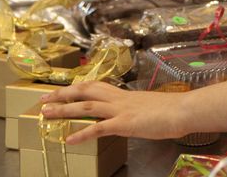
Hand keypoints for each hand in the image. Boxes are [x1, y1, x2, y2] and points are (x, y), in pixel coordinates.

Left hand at [39, 82, 188, 142]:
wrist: (184, 110)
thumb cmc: (172, 110)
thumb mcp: (148, 107)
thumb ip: (136, 110)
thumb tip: (131, 115)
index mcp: (124, 95)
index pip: (95, 86)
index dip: (76, 87)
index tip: (61, 89)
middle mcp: (119, 99)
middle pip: (85, 90)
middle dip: (62, 94)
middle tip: (43, 98)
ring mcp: (121, 110)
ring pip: (87, 106)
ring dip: (64, 109)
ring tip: (45, 113)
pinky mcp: (125, 123)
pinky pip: (99, 128)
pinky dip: (82, 133)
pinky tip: (69, 139)